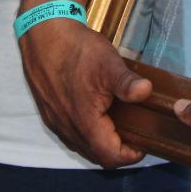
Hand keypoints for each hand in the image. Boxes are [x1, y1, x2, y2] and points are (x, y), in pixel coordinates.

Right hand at [18, 18, 149, 168]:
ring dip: (101, 142)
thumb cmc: (76, 49)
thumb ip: (127, 82)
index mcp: (84, 123)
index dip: (130, 155)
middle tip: (134, 133)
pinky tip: (95, 113)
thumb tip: (147, 91)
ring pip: (82, 146)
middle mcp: (67, 128)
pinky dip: (87, 133)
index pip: (110, 157)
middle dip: (117, 150)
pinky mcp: (49, 113)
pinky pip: (70, 134)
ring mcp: (56, 122)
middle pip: (97, 156)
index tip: (143, 141)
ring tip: (118, 124)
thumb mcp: (108, 63)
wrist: (43, 35)